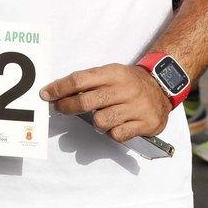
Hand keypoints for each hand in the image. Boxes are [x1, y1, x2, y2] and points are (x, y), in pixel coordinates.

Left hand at [39, 63, 171, 142]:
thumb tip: (56, 93)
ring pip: (100, 121)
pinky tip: (117, 124)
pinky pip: (116, 135)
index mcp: (114, 73)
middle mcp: (125, 89)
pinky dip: (112, 133)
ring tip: (101, 116)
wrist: (162, 88)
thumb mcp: (110, 74)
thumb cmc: (128, 83)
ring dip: (95, 121)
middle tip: (59, 109)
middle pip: (86, 101)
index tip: (46, 94)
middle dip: (67, 107)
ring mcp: (136, 107)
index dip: (59, 88)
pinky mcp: (145, 123)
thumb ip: (87, 82)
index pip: (80, 80)